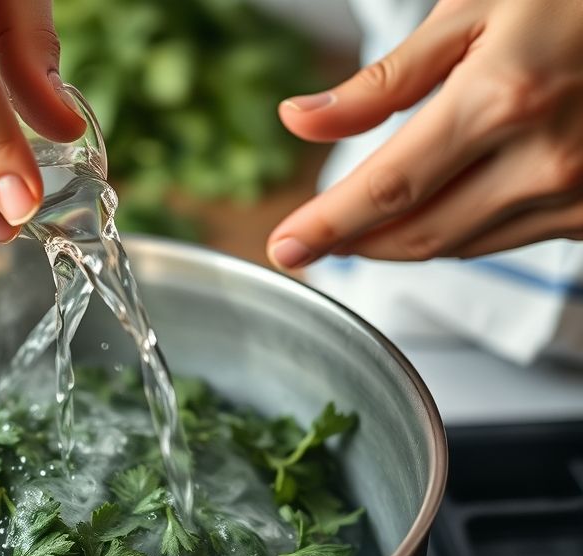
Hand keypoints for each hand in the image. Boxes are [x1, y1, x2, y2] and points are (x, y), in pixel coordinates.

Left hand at [268, 0, 582, 268]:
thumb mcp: (470, 13)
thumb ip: (382, 82)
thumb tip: (299, 120)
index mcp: (501, 100)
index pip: (387, 188)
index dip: (327, 225)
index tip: (285, 248)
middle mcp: (543, 159)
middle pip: (418, 233)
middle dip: (354, 243)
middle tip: (312, 239)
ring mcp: (578, 192)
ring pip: (460, 245)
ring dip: (400, 243)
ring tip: (361, 224)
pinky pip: (503, 240)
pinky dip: (456, 231)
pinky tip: (434, 209)